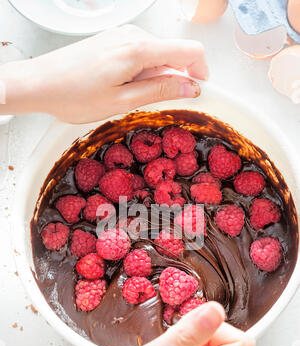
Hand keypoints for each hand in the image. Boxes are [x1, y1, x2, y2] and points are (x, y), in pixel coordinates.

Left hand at [0, 25, 207, 123]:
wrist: (41, 83)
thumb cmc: (75, 95)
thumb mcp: (122, 102)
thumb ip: (159, 92)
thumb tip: (190, 86)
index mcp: (138, 50)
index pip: (189, 51)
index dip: (201, 71)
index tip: (199, 89)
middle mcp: (132, 36)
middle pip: (173, 53)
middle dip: (174, 78)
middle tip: (154, 104)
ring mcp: (122, 36)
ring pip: (156, 55)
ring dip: (155, 77)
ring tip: (130, 97)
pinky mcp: (113, 40)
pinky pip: (140, 54)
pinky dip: (142, 71)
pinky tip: (123, 87)